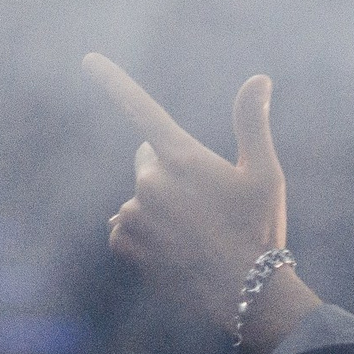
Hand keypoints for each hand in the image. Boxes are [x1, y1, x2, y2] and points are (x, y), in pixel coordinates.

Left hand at [93, 54, 288, 332]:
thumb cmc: (260, 229)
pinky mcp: (126, 244)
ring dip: (160, 209)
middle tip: (208, 203)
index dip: (114, 82)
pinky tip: (173, 250)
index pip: (142, 110)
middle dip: (169, 172)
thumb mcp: (264, 174)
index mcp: (182, 158)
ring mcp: (135, 214)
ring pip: (140, 199)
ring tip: (197, 235)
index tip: (88, 59)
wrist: (246, 293)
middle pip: (148, 160)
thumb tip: (259, 78)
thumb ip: (252, 122)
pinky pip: (124, 229)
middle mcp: (150, 181)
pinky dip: (143, 236)